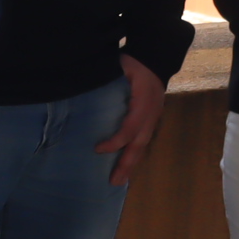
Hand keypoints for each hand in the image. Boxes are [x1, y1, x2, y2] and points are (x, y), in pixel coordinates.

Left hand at [92, 54, 169, 187]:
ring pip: (143, 144)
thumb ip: (106, 78)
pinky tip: (126, 164)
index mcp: (144, 102)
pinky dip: (134, 153)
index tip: (97, 149)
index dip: (115, 141)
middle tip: (114, 181)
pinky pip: (143, 139)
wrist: (156, 57)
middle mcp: (151, 114)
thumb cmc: (134, 62)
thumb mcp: (121, 66)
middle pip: (139, 143)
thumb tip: (82, 86)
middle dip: (127, 163)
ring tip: (120, 179)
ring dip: (132, 163)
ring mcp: (153, 117)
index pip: (130, 128)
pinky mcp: (151, 118)